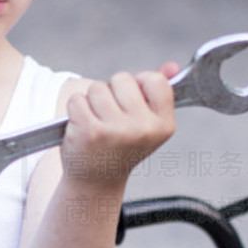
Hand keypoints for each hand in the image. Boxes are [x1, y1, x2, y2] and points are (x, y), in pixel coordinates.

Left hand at [61, 62, 178, 189]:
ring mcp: (117, 130)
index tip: (133, 101)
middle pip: (122, 78)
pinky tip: (82, 127)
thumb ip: (158, 93)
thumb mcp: (146, 123)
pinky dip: (75, 109)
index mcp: (164, 125)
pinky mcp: (90, 131)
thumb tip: (172, 66)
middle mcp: (144, 129)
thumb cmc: (121, 146)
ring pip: (97, 87)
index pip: (156, 80)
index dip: (140, 84)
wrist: (97, 181)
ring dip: (92, 100)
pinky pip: (77, 99)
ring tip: (97, 122)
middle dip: (112, 91)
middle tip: (111, 116)